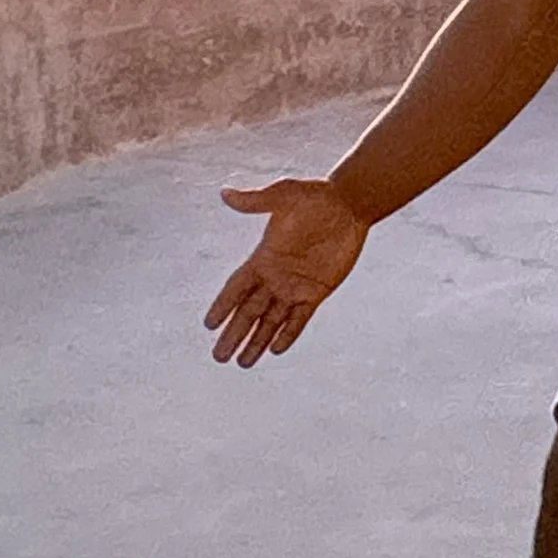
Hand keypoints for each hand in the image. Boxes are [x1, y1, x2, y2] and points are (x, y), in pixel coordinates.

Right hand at [204, 178, 369, 364]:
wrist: (349, 204)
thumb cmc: (314, 196)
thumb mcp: (284, 195)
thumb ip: (256, 201)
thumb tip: (225, 193)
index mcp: (262, 257)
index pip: (236, 288)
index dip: (222, 306)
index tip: (208, 325)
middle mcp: (275, 276)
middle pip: (248, 312)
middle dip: (233, 335)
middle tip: (218, 357)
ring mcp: (295, 286)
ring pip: (271, 321)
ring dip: (256, 342)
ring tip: (242, 363)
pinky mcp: (317, 292)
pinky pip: (299, 319)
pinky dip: (288, 334)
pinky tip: (275, 350)